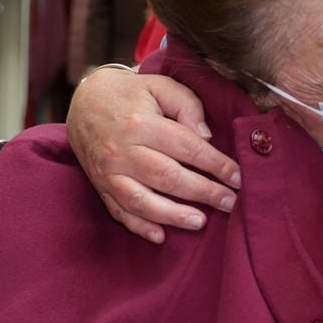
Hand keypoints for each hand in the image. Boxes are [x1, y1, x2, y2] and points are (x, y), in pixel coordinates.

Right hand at [67, 67, 240, 243]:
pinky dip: (139, 227)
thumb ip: (187, 106)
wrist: (84, 100)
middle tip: (230, 203)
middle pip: (168, 177)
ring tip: (200, 222)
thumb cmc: (132, 93)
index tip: (238, 178)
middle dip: (203, 193)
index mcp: (140, 122)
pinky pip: (118, 211)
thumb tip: (206, 138)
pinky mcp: (100, 185)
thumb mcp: (161, 85)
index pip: (186, 148)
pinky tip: (160, 236)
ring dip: (173, 215)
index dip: (215, 164)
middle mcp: (121, 150)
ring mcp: (108, 171)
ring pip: (142, 200)